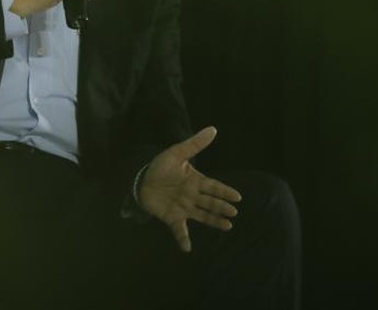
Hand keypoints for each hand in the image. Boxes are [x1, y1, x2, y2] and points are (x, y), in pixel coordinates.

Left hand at [138, 126, 242, 252]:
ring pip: (202, 215)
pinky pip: (179, 229)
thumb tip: (213, 129)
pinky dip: (183, 239)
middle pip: (210, 202)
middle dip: (221, 207)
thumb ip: (195, 144)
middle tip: (234, 212)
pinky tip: (187, 248)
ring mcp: (183, 208)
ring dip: (213, 221)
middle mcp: (192, 196)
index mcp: (195, 181)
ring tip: (227, 226)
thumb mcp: (177, 153)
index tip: (238, 197)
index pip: (213, 187)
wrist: (140, 180)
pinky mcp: (172, 217)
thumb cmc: (160, 166)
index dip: (224, 192)